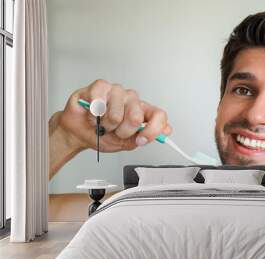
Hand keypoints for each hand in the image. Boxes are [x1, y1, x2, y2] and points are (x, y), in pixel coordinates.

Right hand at [49, 79, 171, 178]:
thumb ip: (144, 137)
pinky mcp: (101, 87)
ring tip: (100, 123)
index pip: (159, 115)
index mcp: (142, 112)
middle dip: (121, 132)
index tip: (140, 140)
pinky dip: (93, 115)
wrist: (78, 133)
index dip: (152, 130)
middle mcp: (132, 100)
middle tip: (113, 131)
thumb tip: (165, 131)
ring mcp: (117, 92)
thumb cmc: (101, 135)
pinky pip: (100, 102)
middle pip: (136, 117)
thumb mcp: (125, 144)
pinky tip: (92, 114)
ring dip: (104, 124)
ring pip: (116, 114)